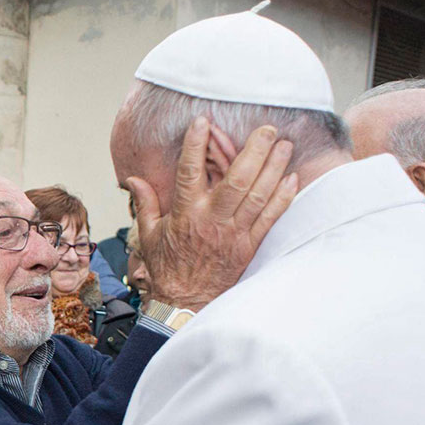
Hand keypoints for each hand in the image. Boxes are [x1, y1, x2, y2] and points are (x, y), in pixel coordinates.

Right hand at [125, 117, 296, 310]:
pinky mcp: (249, 246)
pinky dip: (283, 198)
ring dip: (274, 168)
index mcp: (185, 214)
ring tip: (285, 145)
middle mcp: (211, 220)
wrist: (185, 303)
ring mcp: (234, 233)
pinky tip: (292, 178)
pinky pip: (270, 218)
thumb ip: (145, 203)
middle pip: (237, 179)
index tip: (203, 121)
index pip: (190, 172)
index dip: (195, 145)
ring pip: (258, 195)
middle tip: (268, 128)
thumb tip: (133, 179)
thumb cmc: (167, 268)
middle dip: (255, 150)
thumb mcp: (149, 234)